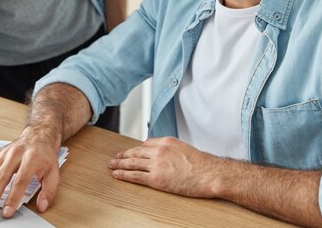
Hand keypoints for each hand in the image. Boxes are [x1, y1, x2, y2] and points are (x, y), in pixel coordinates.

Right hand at [0, 127, 60, 218]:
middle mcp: (15, 154)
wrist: (38, 135)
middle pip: (0, 178)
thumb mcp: (54, 172)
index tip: (6, 212)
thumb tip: (42, 206)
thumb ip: (49, 190)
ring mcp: (3, 153)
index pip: (20, 181)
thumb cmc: (44, 156)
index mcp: (31, 158)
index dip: (12, 198)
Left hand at [107, 136, 222, 197]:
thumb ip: (170, 149)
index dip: (134, 149)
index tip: (128, 152)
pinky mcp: (156, 179)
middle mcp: (158, 151)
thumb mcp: (184, 148)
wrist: (209, 174)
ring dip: (119, 164)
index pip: (144, 144)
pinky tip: (117, 175)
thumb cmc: (202, 164)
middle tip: (114, 158)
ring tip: (112, 165)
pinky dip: (124, 175)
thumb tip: (162, 153)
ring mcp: (156, 164)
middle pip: (135, 152)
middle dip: (123, 155)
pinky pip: (135, 176)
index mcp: (165, 142)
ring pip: (132, 163)